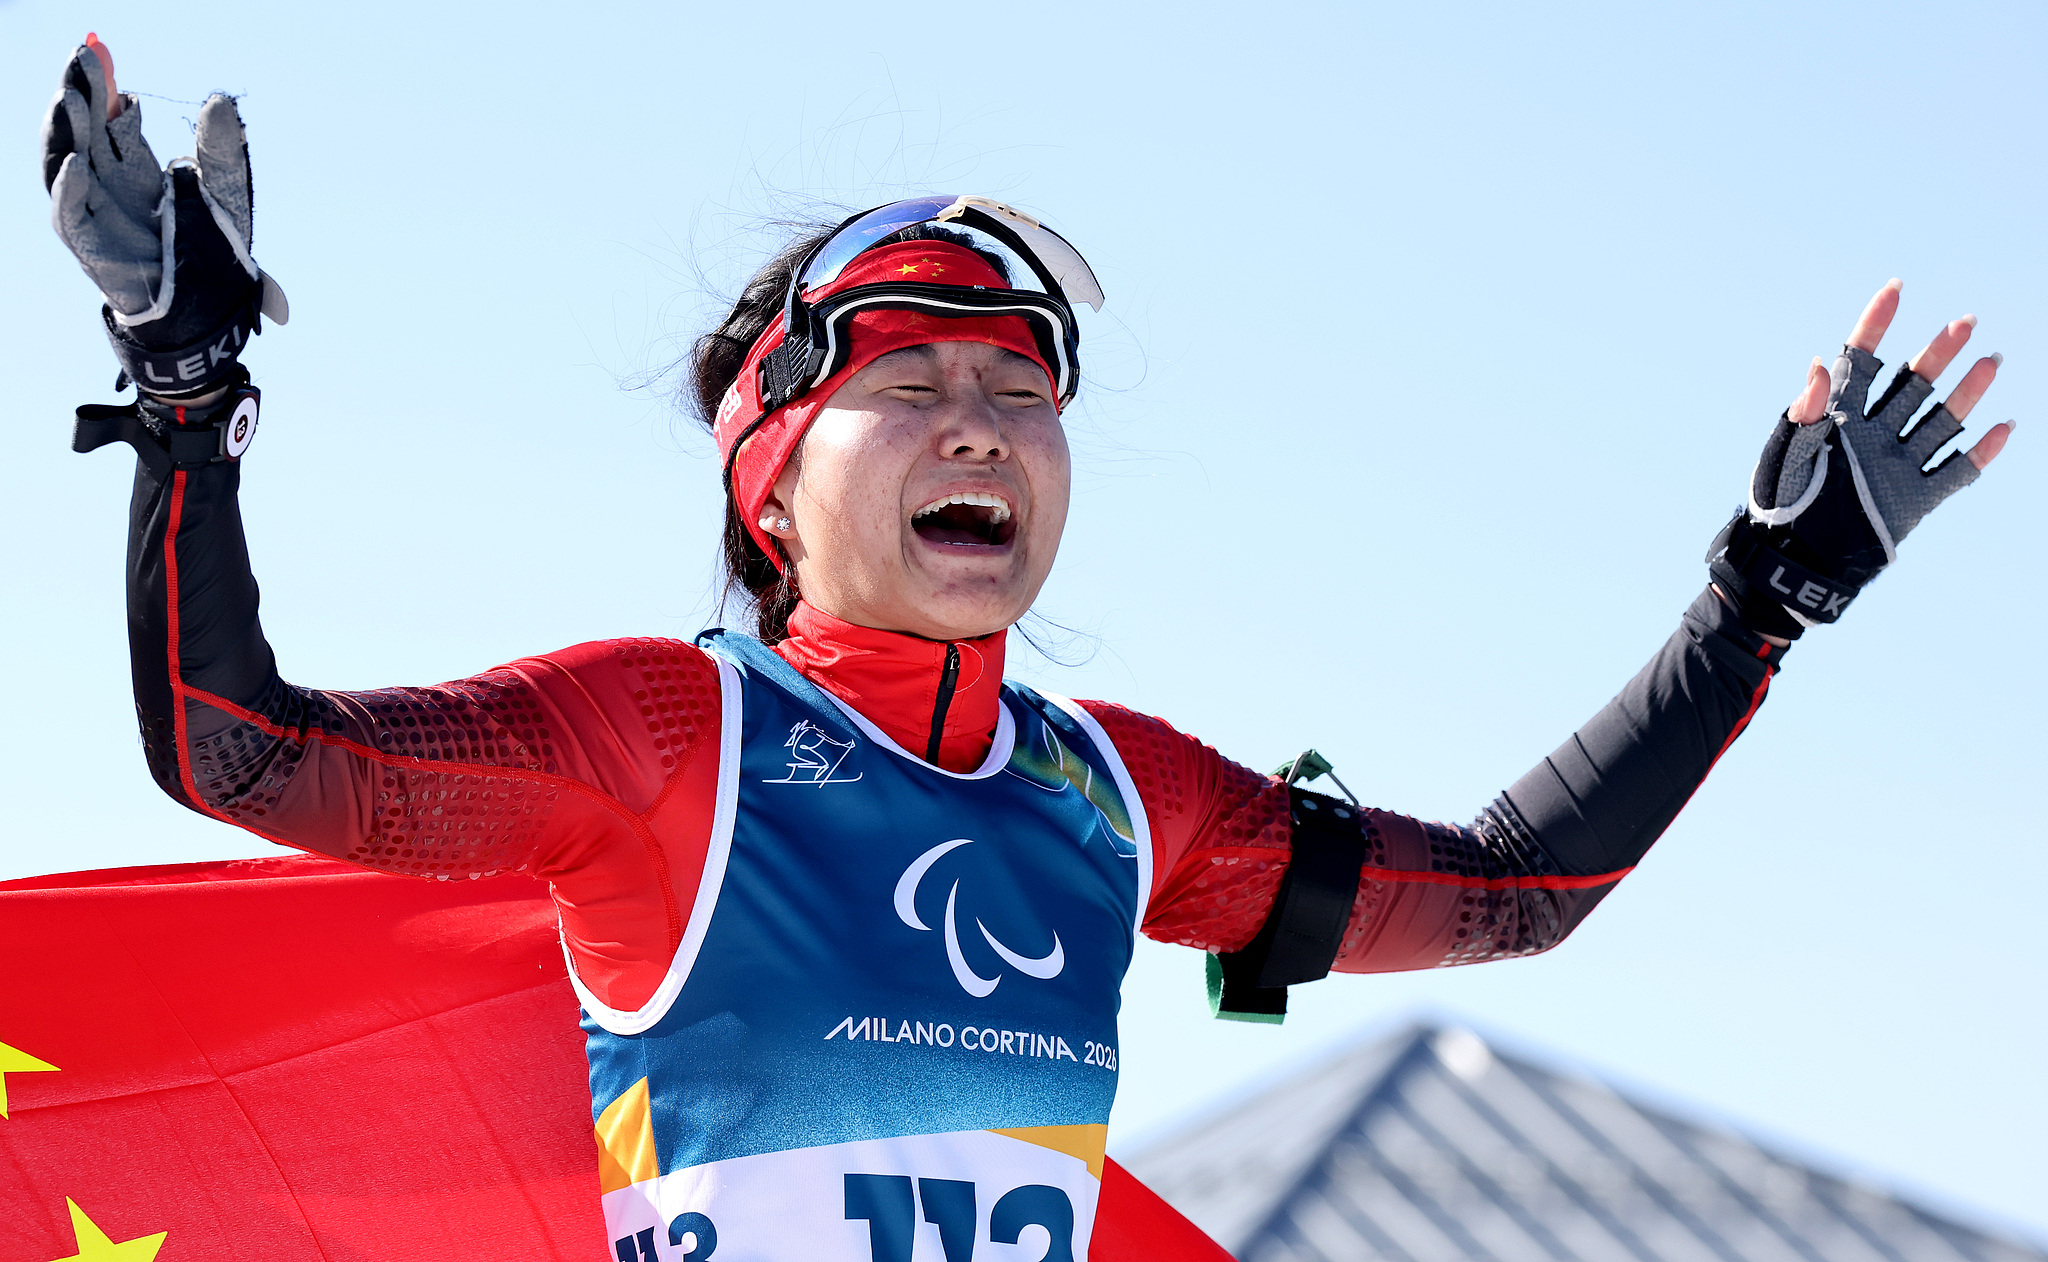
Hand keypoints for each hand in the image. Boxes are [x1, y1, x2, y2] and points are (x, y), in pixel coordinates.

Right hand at [43, 35, 285, 398]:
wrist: (211, 319)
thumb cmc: (215, 257)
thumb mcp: (224, 195)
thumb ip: (221, 151)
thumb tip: (220, 99)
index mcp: (138, 170)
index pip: (113, 121)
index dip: (106, 91)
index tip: (107, 60)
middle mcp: (110, 188)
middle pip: (85, 132)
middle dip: (80, 93)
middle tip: (82, 55)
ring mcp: (97, 217)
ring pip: (67, 165)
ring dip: (66, 132)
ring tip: (69, 98)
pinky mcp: (93, 252)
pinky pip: (71, 218)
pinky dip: (69, 191)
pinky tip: (75, 164)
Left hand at [1708, 280, 2013, 639]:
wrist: (1794, 564)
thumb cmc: (1778, 507)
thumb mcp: (1782, 457)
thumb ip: (1801, 414)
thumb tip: (1820, 364)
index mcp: (1835, 419)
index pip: (1860, 362)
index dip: (1875, 326)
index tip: (1895, 289)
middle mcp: (1871, 436)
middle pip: (1911, 384)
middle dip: (1937, 353)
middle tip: (1966, 321)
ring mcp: (1895, 465)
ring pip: (1939, 421)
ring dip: (1965, 393)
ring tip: (1990, 361)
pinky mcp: (1913, 499)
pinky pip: (1955, 472)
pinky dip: (1980, 453)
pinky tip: (2003, 428)